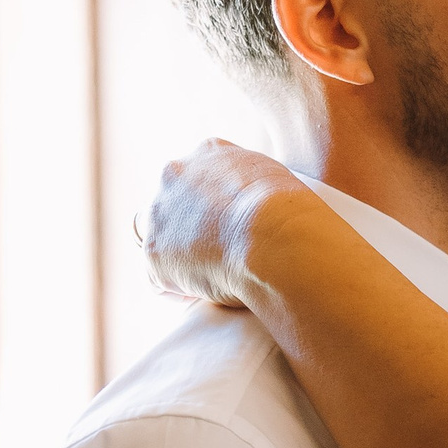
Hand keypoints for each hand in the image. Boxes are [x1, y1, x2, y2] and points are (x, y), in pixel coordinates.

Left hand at [140, 138, 310, 308]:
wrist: (276, 238)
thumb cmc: (292, 217)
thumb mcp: (281, 183)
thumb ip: (259, 187)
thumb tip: (267, 209)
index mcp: (211, 152)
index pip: (198, 175)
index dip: (211, 205)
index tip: (228, 227)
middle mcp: (177, 174)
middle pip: (170, 202)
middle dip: (187, 227)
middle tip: (218, 253)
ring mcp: (161, 213)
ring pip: (159, 239)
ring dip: (179, 257)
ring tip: (212, 277)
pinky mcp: (155, 253)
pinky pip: (159, 280)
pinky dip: (180, 290)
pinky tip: (208, 294)